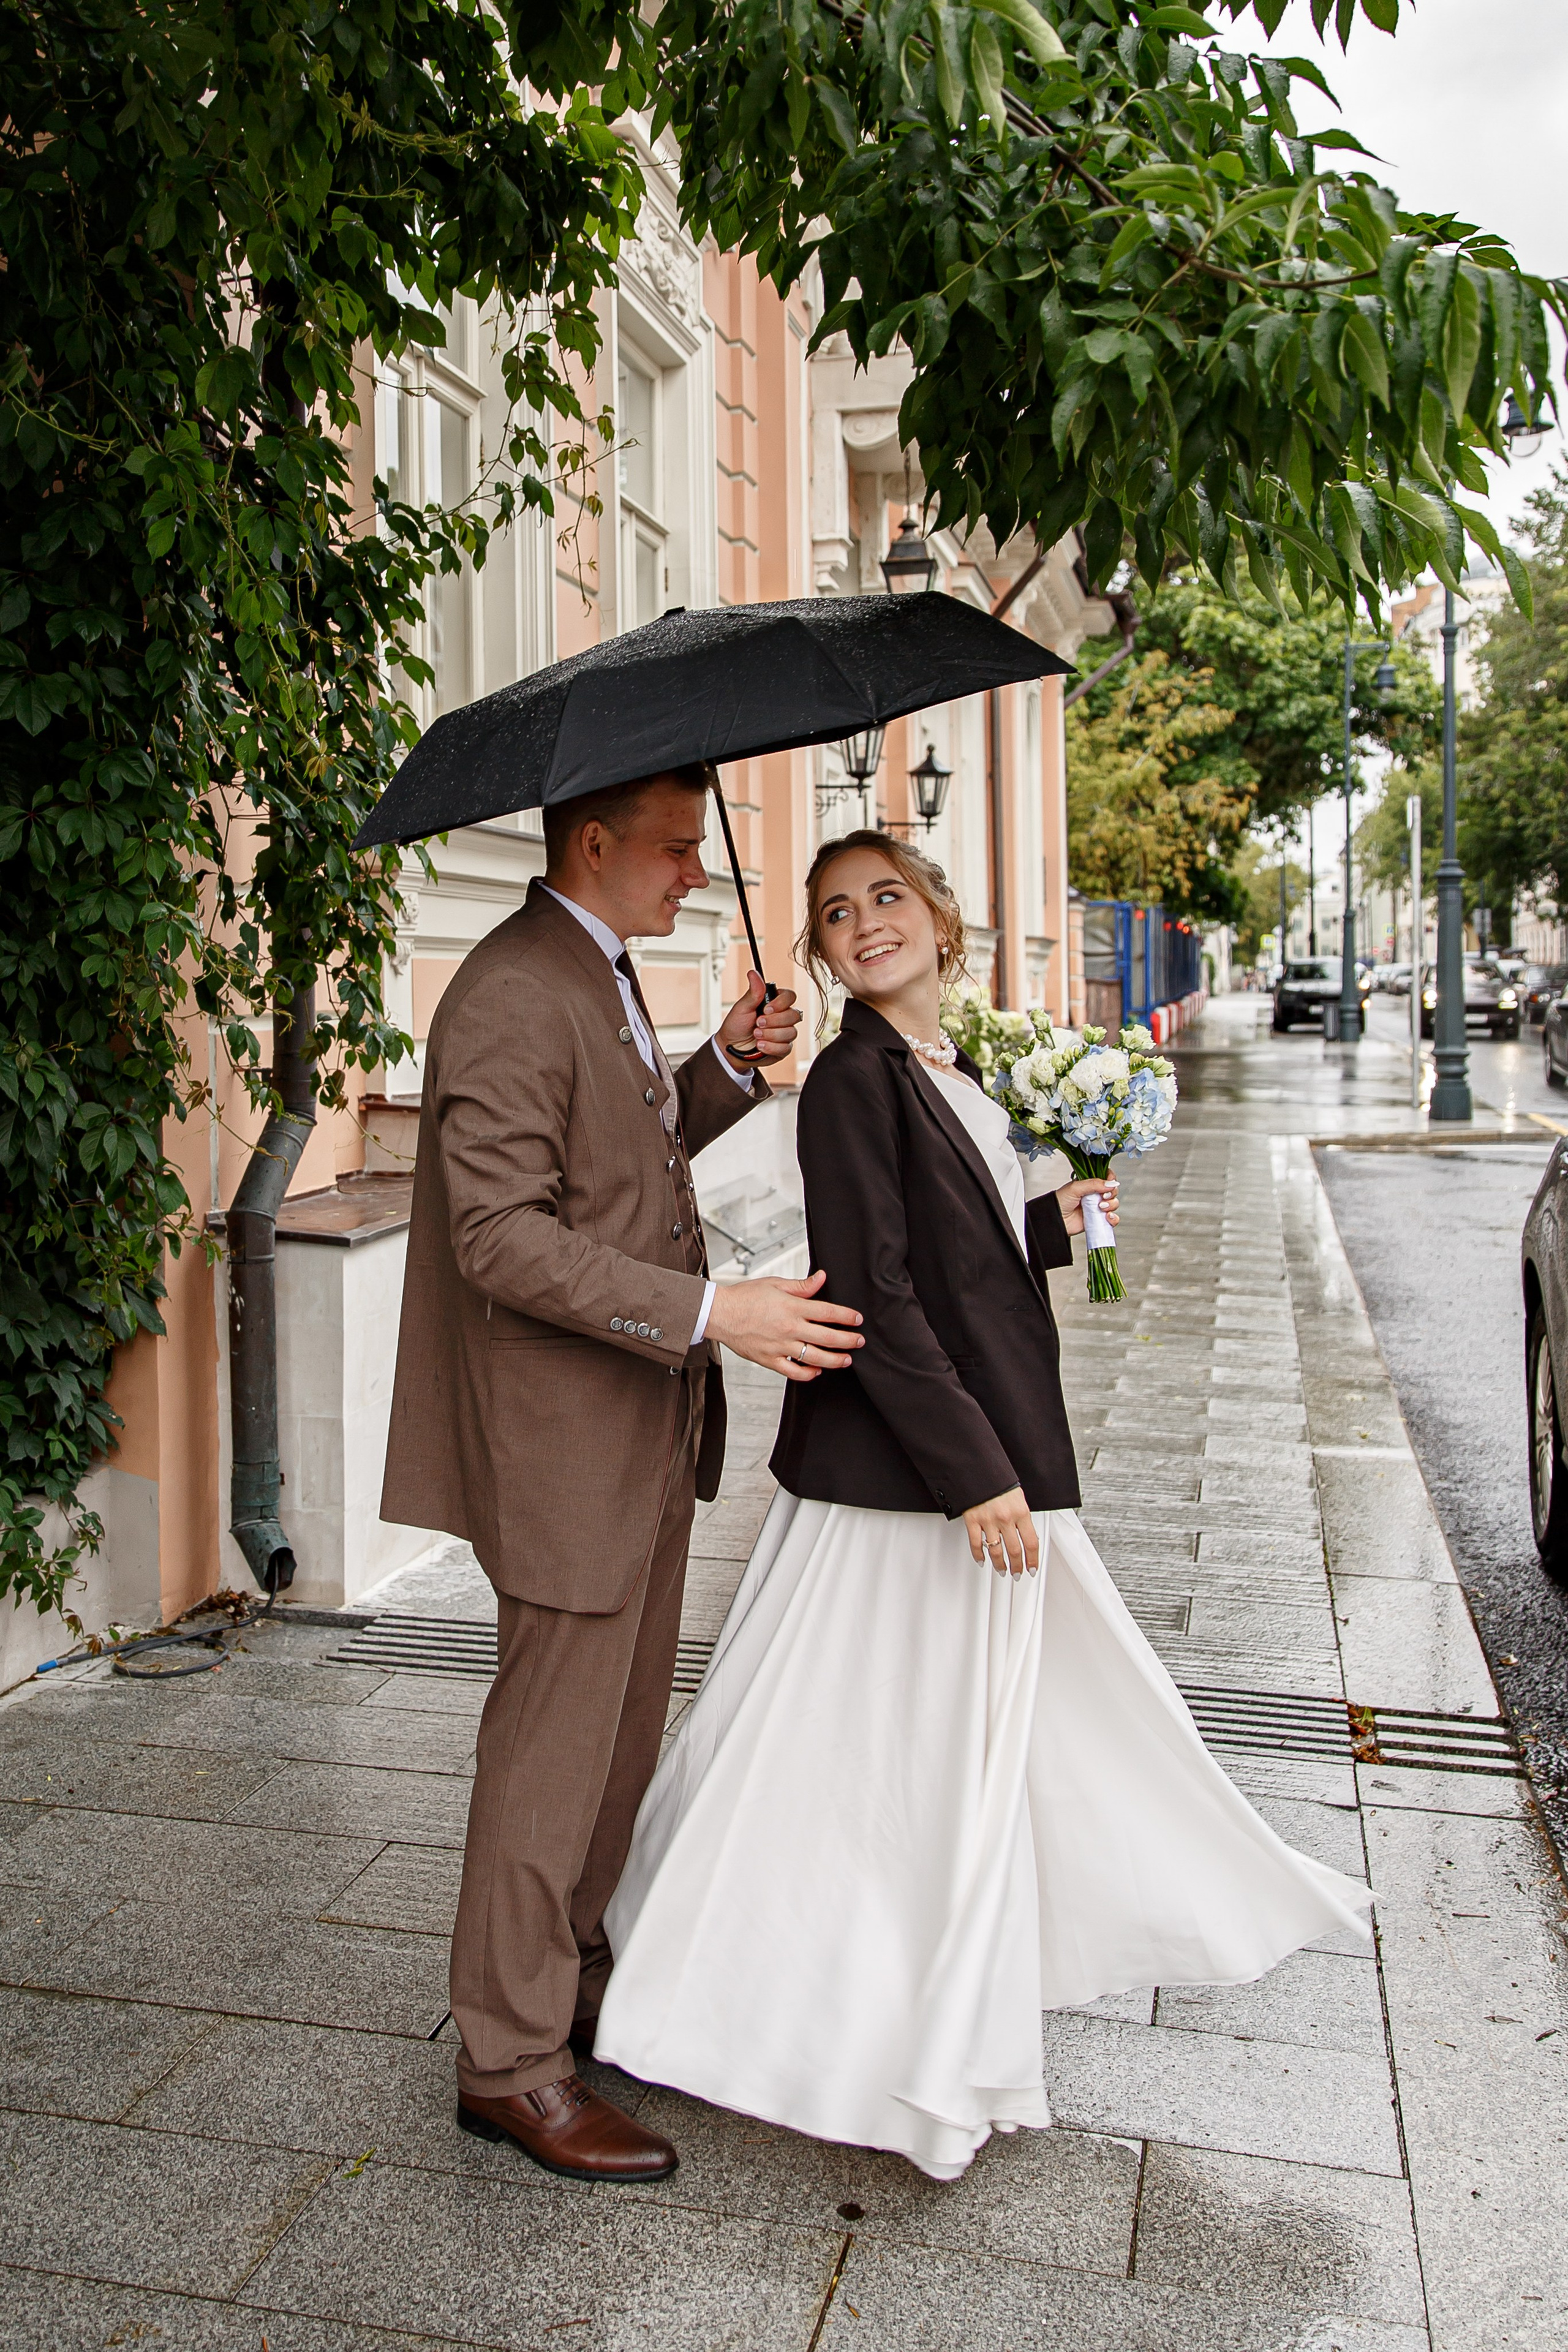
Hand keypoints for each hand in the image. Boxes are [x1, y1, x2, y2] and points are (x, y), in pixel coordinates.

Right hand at [704, 1267, 863, 1380]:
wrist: (719, 1313)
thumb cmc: (744, 1297)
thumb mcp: (775, 1284)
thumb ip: (801, 1286)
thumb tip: (822, 1278)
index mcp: (792, 1307)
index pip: (827, 1312)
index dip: (846, 1316)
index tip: (857, 1319)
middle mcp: (789, 1328)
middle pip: (827, 1337)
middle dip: (848, 1340)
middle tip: (859, 1341)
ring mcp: (780, 1346)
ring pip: (815, 1357)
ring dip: (834, 1360)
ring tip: (846, 1360)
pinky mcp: (769, 1360)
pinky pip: (793, 1372)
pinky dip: (808, 1374)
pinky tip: (817, 1371)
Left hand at [716, 971, 800, 1068]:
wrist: (732, 1048)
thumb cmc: (737, 1025)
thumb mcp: (742, 1007)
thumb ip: (753, 992)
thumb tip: (753, 973)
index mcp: (775, 1003)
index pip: (790, 997)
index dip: (781, 1003)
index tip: (766, 1009)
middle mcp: (783, 1017)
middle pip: (794, 1015)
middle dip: (774, 1021)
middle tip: (757, 1023)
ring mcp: (785, 1033)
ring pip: (791, 1032)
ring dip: (771, 1035)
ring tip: (756, 1035)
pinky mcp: (784, 1048)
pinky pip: (786, 1047)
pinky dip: (771, 1047)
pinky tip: (760, 1045)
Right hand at [963, 1486, 1038, 1577]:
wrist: (979, 1468)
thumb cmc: (999, 1481)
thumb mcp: (1018, 1498)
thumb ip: (1022, 1518)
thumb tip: (1027, 1538)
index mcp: (1021, 1512)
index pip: (1031, 1542)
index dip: (1033, 1559)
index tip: (1032, 1568)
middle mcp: (1005, 1518)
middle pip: (1015, 1550)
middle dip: (1017, 1566)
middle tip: (1017, 1573)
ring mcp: (988, 1520)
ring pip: (996, 1551)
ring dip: (1000, 1565)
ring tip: (1002, 1570)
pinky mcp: (972, 1520)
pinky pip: (976, 1543)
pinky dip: (979, 1555)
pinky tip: (982, 1560)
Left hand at [1056, 1176, 1118, 1237]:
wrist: (1055, 1220)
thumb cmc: (1060, 1201)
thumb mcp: (1075, 1188)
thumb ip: (1093, 1184)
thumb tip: (1111, 1183)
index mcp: (1089, 1184)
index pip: (1106, 1177)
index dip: (1111, 1179)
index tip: (1109, 1183)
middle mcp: (1094, 1195)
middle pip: (1112, 1191)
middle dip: (1111, 1194)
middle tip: (1103, 1197)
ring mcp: (1097, 1207)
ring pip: (1114, 1204)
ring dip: (1111, 1205)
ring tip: (1100, 1208)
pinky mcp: (1099, 1219)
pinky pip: (1112, 1219)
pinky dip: (1113, 1219)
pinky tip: (1107, 1217)